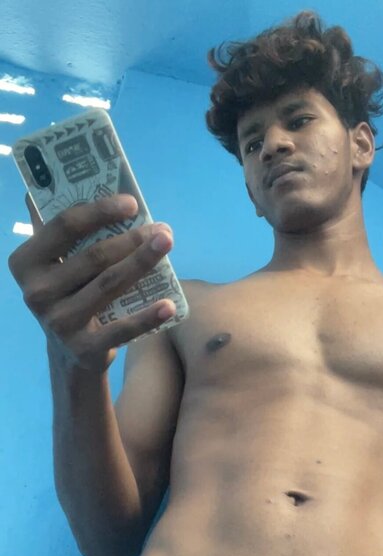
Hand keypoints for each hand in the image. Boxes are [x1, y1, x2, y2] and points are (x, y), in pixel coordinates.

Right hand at [8, 193, 175, 371]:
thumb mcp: (54, 265)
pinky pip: (121, 329)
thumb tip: (43, 186)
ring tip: (166, 245)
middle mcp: (37, 292)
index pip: (64, 227)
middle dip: (132, 238)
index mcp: (26, 262)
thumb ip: (52, 230)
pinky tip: (169, 305)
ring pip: (110, 284)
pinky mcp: (84, 348)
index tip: (132, 203)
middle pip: (93, 255)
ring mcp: (59, 322)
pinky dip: (147, 317)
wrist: (70, 354)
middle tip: (161, 230)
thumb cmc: (68, 295)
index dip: (100, 211)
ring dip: (143, 262)